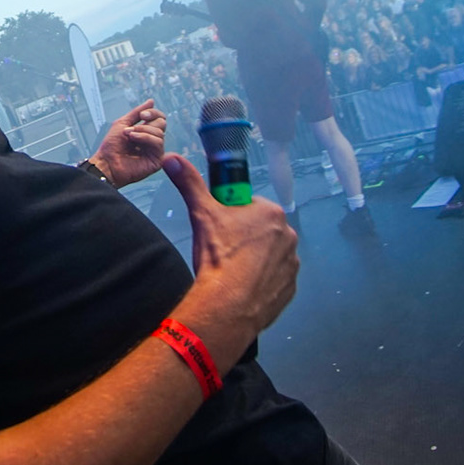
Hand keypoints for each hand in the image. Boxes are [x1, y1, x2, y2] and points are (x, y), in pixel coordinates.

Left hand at [89, 100, 166, 186]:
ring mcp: (155, 151)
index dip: (153, 113)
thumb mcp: (123, 123)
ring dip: (142, 131)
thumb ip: (137, 112)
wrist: (106, 163)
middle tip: (131, 128)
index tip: (142, 115)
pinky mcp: (157, 160)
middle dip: (146, 123)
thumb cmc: (112, 146)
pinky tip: (134, 138)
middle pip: (162, 123)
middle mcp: (152, 141)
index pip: (158, 118)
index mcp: (145, 132)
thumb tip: (151, 101)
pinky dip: (146, 138)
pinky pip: (158, 143)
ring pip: (160, 133)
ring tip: (129, 135)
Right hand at [161, 154, 298, 370]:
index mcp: (271, 213)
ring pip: (269, 255)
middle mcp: (289, 235)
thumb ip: (190, 184)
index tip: (220, 230)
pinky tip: (243, 286)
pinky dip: (262, 281)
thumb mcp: (202, 215)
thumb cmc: (219, 256)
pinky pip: (275, 278)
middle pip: (261, 231)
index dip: (232, 217)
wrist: (228, 305)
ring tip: (232, 271)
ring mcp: (292, 264)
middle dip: (244, 238)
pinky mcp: (290, 288)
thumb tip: (171, 159)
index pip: (250, 207)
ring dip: (255, 260)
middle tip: (223, 250)